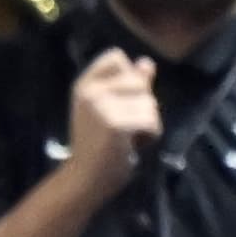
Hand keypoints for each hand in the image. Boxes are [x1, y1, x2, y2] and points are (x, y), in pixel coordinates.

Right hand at [63, 47, 160, 190]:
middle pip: (139, 81)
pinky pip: (151, 120)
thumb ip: (129, 84)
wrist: (84, 180)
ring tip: (129, 137)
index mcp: (84, 84)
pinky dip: (150, 135)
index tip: (120, 100)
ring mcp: (100, 106)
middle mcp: (89, 91)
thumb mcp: (110, 108)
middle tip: (124, 125)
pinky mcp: (115, 124)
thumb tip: (147, 62)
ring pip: (149, 102)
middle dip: (142, 104)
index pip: (116, 57)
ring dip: (148, 122)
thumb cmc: (98, 145)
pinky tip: (134, 145)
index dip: (129, 76)